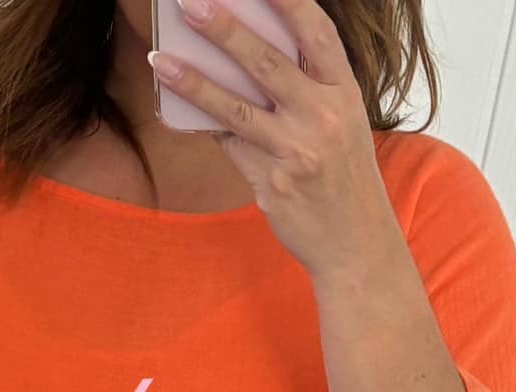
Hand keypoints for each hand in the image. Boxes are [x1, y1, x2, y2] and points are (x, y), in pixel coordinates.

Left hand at [151, 0, 405, 282]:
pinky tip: (173, 109)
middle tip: (191, 4)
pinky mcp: (270, 182)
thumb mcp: (342, 123)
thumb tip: (247, 58)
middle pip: (267, 63)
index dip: (288, 2)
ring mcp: (295, 150)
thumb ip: (307, 90)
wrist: (355, 243)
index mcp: (344, 92)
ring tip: (159, 60)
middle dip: (226, 30)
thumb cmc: (342, 177)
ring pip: (235, 108)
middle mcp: (322, 116)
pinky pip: (228, 145)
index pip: (317, 34)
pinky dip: (202, 124)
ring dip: (193, 82)